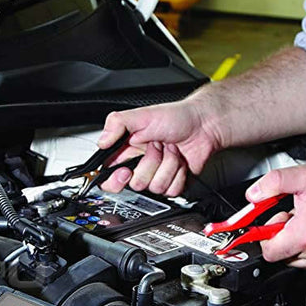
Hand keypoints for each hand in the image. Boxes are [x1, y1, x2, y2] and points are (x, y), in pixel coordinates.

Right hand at [96, 97, 219, 196]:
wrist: (203, 125)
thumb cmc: (175, 117)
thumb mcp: (141, 115)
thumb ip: (116, 124)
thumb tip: (102, 142)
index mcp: (127, 150)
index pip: (109, 176)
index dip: (115, 180)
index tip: (125, 172)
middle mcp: (140, 165)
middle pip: (135, 184)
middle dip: (150, 164)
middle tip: (156, 147)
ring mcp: (157, 175)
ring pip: (155, 187)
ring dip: (168, 166)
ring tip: (171, 150)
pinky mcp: (172, 182)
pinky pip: (171, 191)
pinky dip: (179, 174)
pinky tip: (180, 160)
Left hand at [247, 162, 305, 267]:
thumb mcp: (304, 175)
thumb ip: (272, 183)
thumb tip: (253, 195)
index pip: (269, 252)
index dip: (264, 235)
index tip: (269, 222)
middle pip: (282, 256)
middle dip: (280, 237)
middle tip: (290, 216)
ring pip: (297, 260)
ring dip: (295, 242)